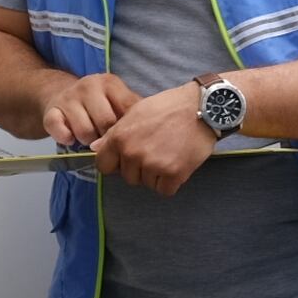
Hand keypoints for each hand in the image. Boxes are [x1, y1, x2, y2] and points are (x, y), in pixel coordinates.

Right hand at [43, 72, 141, 148]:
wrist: (59, 93)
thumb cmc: (97, 104)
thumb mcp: (117, 101)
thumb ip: (133, 112)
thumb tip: (151, 131)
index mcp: (110, 83)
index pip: (126, 110)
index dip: (128, 129)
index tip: (127, 136)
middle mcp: (89, 86)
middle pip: (106, 124)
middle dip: (107, 138)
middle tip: (105, 140)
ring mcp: (69, 98)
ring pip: (85, 132)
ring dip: (88, 141)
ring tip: (89, 138)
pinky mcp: (51, 111)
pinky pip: (60, 130)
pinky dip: (66, 138)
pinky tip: (70, 139)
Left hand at [92, 84, 220, 195]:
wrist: (202, 108)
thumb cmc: (169, 107)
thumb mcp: (135, 112)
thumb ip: (114, 133)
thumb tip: (95, 148)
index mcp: (119, 137)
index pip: (104, 166)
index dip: (115, 164)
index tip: (126, 160)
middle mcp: (132, 153)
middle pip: (128, 177)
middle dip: (139, 169)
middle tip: (156, 151)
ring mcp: (152, 165)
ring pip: (147, 184)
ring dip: (157, 175)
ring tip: (169, 153)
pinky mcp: (173, 174)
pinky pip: (165, 190)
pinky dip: (171, 182)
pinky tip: (178, 164)